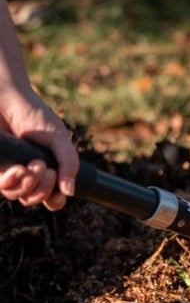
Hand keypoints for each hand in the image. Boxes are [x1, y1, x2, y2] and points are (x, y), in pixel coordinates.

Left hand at [0, 88, 77, 210]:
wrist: (7, 101)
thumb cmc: (35, 116)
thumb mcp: (60, 140)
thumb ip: (69, 165)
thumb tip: (70, 191)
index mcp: (47, 170)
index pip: (52, 198)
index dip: (56, 200)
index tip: (60, 192)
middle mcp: (28, 174)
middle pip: (36, 200)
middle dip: (44, 189)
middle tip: (45, 168)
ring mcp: (10, 172)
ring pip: (19, 196)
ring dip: (30, 184)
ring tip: (32, 165)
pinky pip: (3, 188)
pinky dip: (12, 182)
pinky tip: (18, 169)